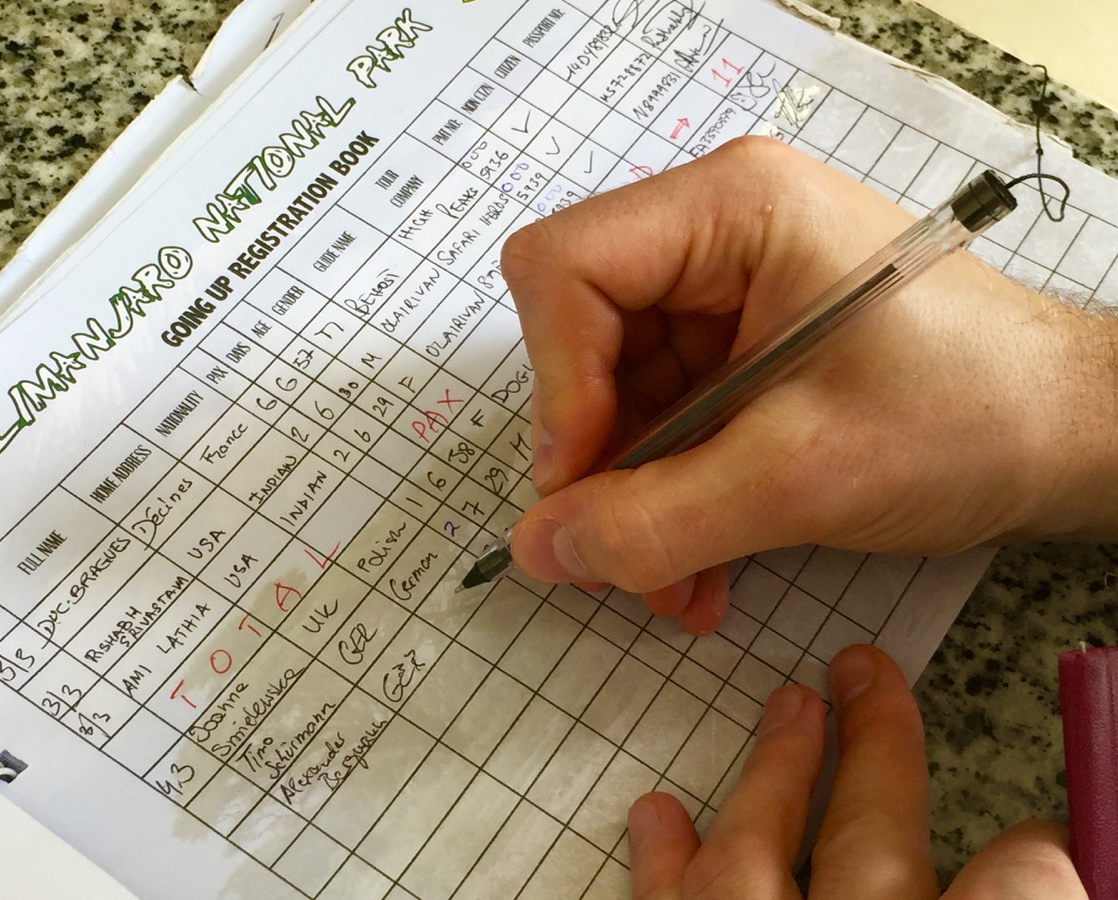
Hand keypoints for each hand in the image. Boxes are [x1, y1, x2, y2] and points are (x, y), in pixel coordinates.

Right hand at [504, 137, 1117, 632]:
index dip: (556, 381)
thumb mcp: (799, 479)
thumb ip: (655, 522)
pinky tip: (700, 566)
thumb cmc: (969, 418)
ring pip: (616, 394)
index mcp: (731, 210)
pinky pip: (664, 420)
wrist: (1073, 439)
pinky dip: (670, 497)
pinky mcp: (741, 349)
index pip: (565, 268)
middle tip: (616, 552)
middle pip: (581, 337)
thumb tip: (536, 552)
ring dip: (634, 499)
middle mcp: (715, 235)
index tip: (582, 484)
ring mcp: (726, 292)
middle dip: (596, 457)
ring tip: (675, 583)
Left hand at [628, 644, 1084, 897]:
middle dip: (878, 752)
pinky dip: (662, 863)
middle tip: (871, 674)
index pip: (1019, 888)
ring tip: (787, 707)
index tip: (1037, 833)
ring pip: (754, 854)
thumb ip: (1006, 894)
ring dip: (771, 775)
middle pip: (873, 843)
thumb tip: (1044, 860)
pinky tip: (656, 815)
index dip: (1031, 854)